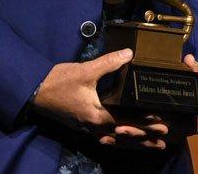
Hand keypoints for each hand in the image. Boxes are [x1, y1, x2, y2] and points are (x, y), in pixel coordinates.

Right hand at [32, 48, 167, 149]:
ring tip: (150, 143)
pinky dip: (117, 138)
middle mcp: (92, 126)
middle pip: (122, 135)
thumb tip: (129, 54)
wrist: (34, 91)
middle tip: (163, 139)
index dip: (144, 122)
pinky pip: (103, 136)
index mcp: (95, 115)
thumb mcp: (85, 70)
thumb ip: (109, 63)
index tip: (162, 123)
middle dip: (144, 137)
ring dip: (132, 141)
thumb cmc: (58, 82)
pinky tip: (123, 137)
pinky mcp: (82, 125)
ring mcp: (86, 128)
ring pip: (114, 138)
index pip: (126, 122)